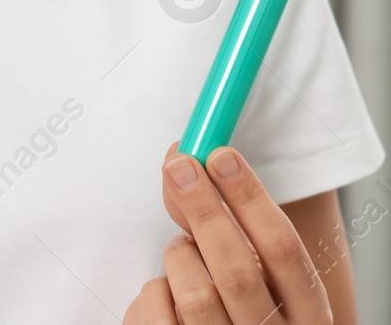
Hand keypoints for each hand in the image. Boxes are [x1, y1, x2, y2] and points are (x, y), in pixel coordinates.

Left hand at [124, 141, 330, 323]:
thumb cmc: (247, 304)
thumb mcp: (260, 270)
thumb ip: (228, 221)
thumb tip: (183, 160)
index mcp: (308, 312)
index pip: (284, 248)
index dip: (250, 197)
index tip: (221, 156)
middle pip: (237, 270)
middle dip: (204, 209)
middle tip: (181, 166)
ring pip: (195, 293)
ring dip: (180, 255)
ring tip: (183, 248)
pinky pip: (157, 311)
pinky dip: (155, 288)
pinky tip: (168, 285)